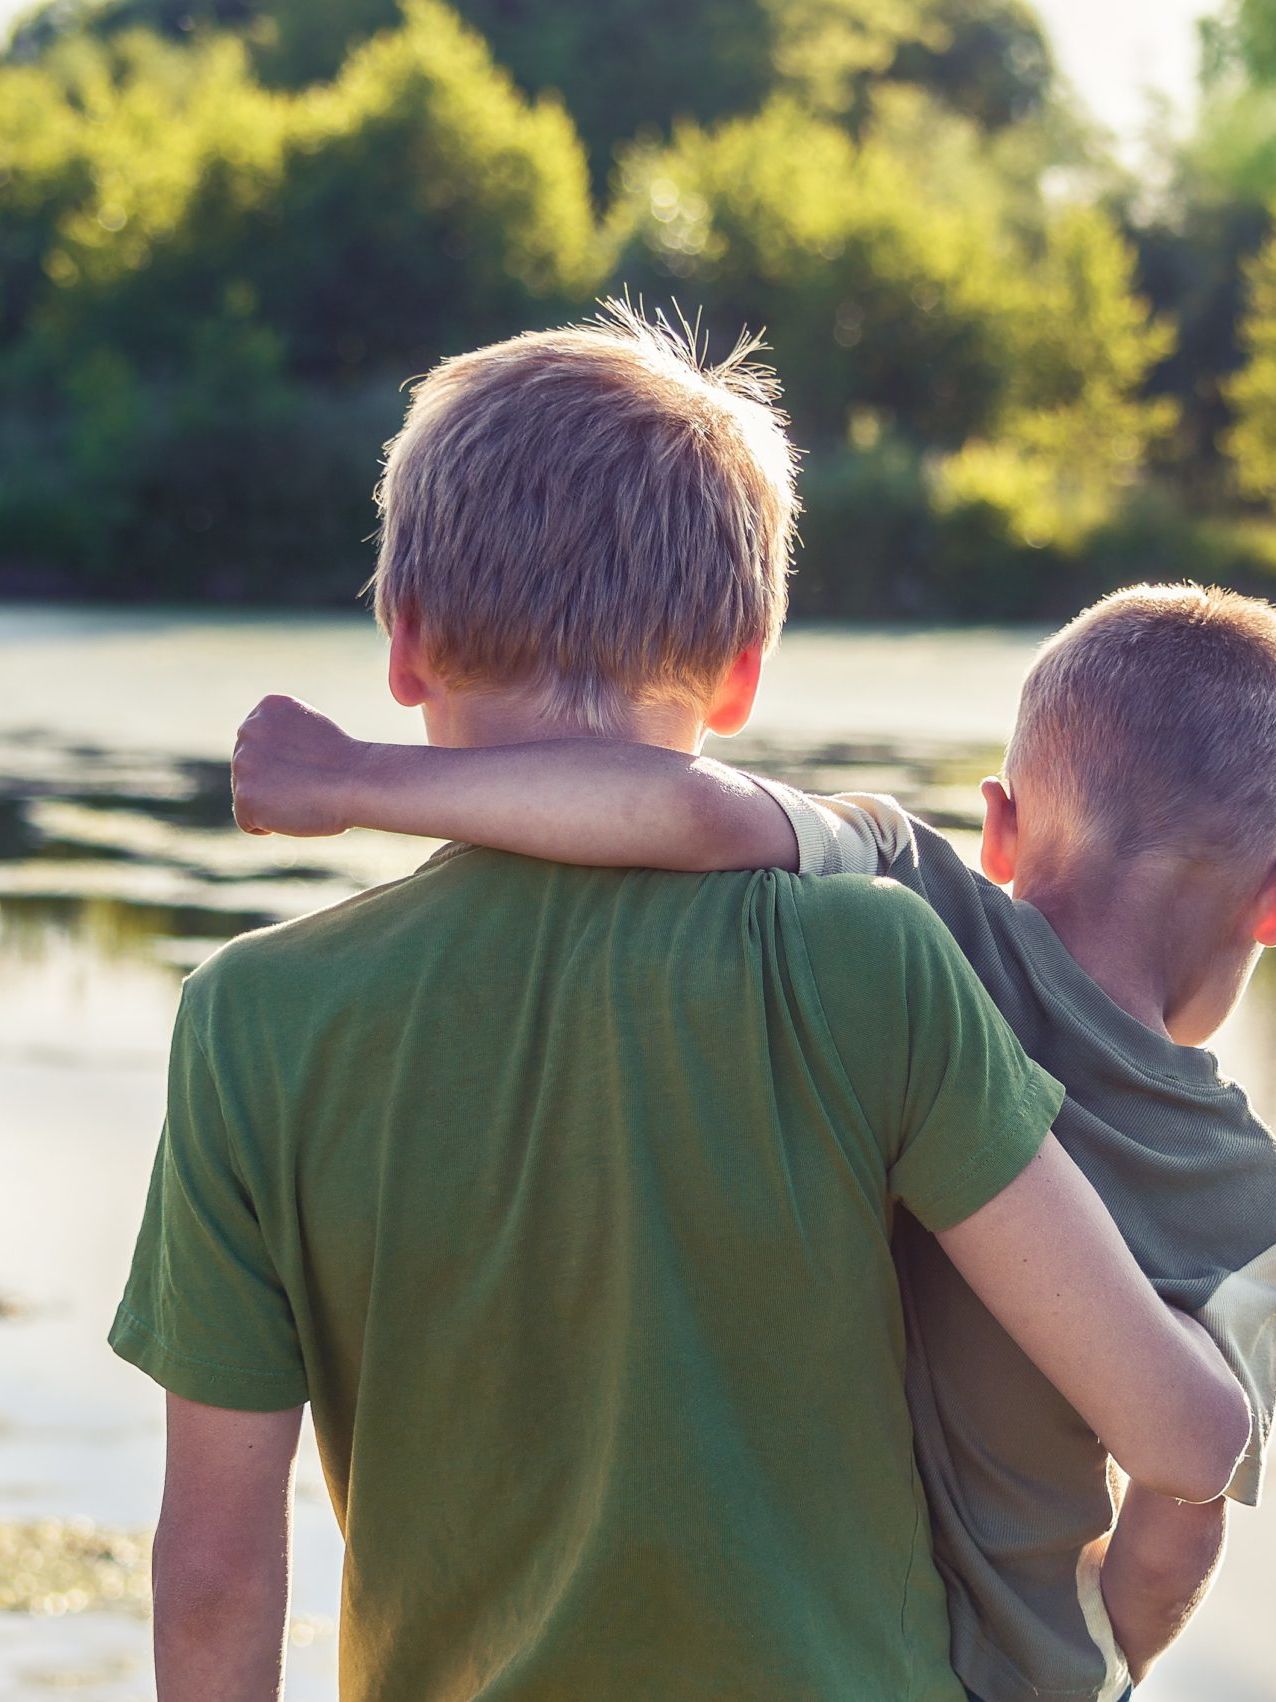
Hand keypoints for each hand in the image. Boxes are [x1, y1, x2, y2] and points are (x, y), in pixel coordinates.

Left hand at [232, 694, 364, 836]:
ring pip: (247, 794)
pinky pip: (246, 821)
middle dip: (273, 782)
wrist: (357, 782)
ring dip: (271, 803)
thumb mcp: (311, 733)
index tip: (311, 765)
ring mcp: (243, 763)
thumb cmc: (346, 765)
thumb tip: (265, 767)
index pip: (259, 743)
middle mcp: (249, 729)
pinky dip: (267, 826)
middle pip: (248, 768)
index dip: (284, 762)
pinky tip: (294, 814)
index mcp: (269, 707)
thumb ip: (282, 739)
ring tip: (303, 797)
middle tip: (308, 784)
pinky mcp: (244, 796)